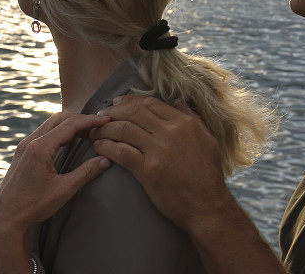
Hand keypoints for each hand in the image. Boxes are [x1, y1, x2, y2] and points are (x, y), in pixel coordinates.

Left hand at [0, 113, 111, 247]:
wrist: (4, 220)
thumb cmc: (32, 207)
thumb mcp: (63, 190)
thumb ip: (86, 172)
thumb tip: (106, 159)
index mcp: (39, 148)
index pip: (70, 124)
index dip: (90, 120)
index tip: (106, 120)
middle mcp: (30, 142)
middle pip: (60, 119)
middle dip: (81, 119)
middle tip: (99, 126)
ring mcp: (24, 146)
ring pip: (51, 124)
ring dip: (71, 125)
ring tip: (88, 132)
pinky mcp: (22, 152)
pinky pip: (44, 132)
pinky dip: (60, 131)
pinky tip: (71, 140)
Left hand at [90, 96, 230, 232]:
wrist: (206, 204)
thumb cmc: (208, 172)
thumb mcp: (208, 138)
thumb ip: (192, 117)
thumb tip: (179, 101)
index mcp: (183, 122)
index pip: (151, 103)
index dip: (130, 100)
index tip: (117, 102)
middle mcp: (170, 132)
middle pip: (134, 112)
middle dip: (113, 111)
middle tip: (101, 115)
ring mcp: (158, 150)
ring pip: (124, 129)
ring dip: (105, 128)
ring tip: (96, 131)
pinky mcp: (148, 170)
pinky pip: (121, 152)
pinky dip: (107, 147)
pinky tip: (99, 147)